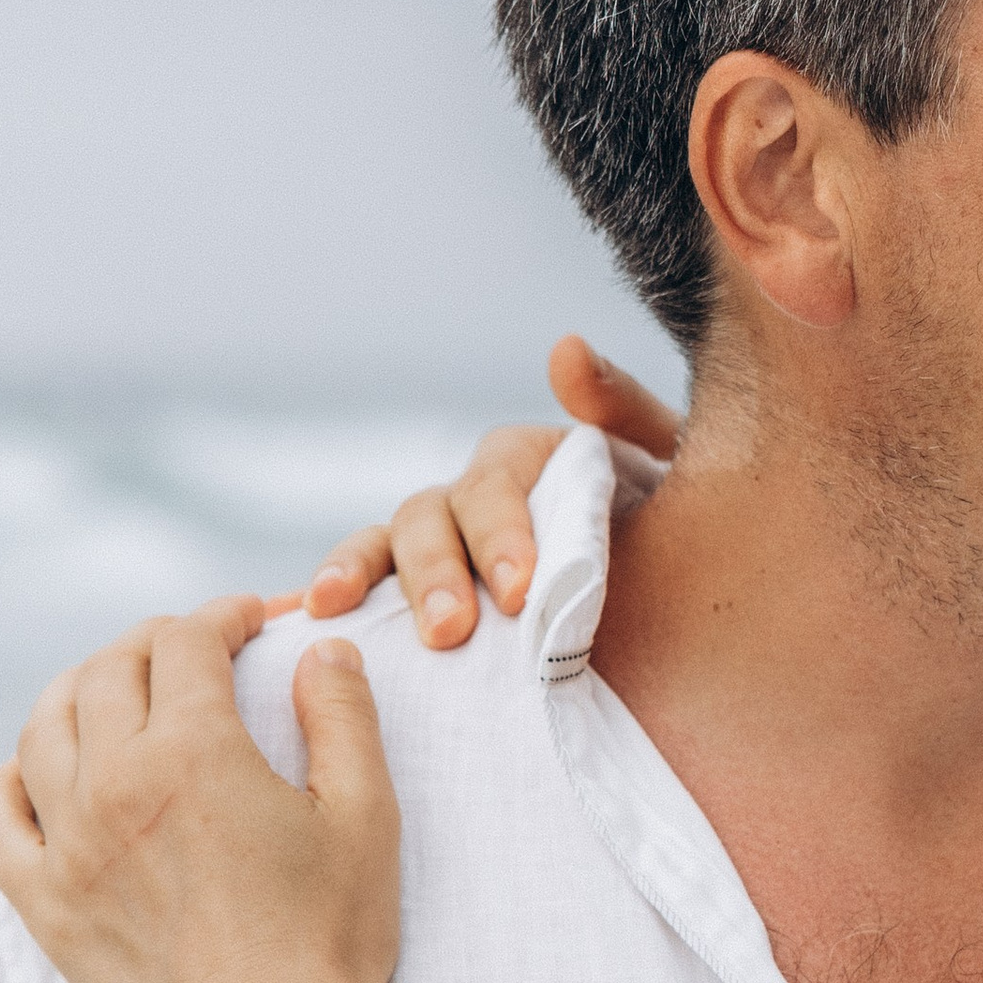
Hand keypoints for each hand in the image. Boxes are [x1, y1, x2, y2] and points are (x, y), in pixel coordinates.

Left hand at [0, 603, 401, 982]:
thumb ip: (343, 716)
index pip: (186, 642)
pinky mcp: (46, 902)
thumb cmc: (333, 938)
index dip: (222, 617)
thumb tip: (323, 648)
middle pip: (111, 670)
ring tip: (118, 691)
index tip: (249, 621)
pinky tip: (37, 769)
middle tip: (192, 649)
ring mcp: (68, 844)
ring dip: (83, 689)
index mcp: (196, 753)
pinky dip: (11, 777)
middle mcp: (116, 784)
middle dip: (155, 642)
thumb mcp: (365, 813)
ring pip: (46, 727)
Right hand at [295, 336, 681, 648]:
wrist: (686, 607)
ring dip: (363, 576)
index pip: (497, 483)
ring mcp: (441, 547)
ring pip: (385, 546)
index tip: (522, 590)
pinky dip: (330, 594)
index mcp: (530, 461)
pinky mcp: (420, 598)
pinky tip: (296, 618)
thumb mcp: (673, 465)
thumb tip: (563, 349)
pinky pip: (365, 591)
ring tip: (337, 613)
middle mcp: (474, 497)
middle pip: (430, 516)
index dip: (501, 533)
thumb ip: (627, 410)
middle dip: (436, 573)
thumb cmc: (681, 525)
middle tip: (452, 632)